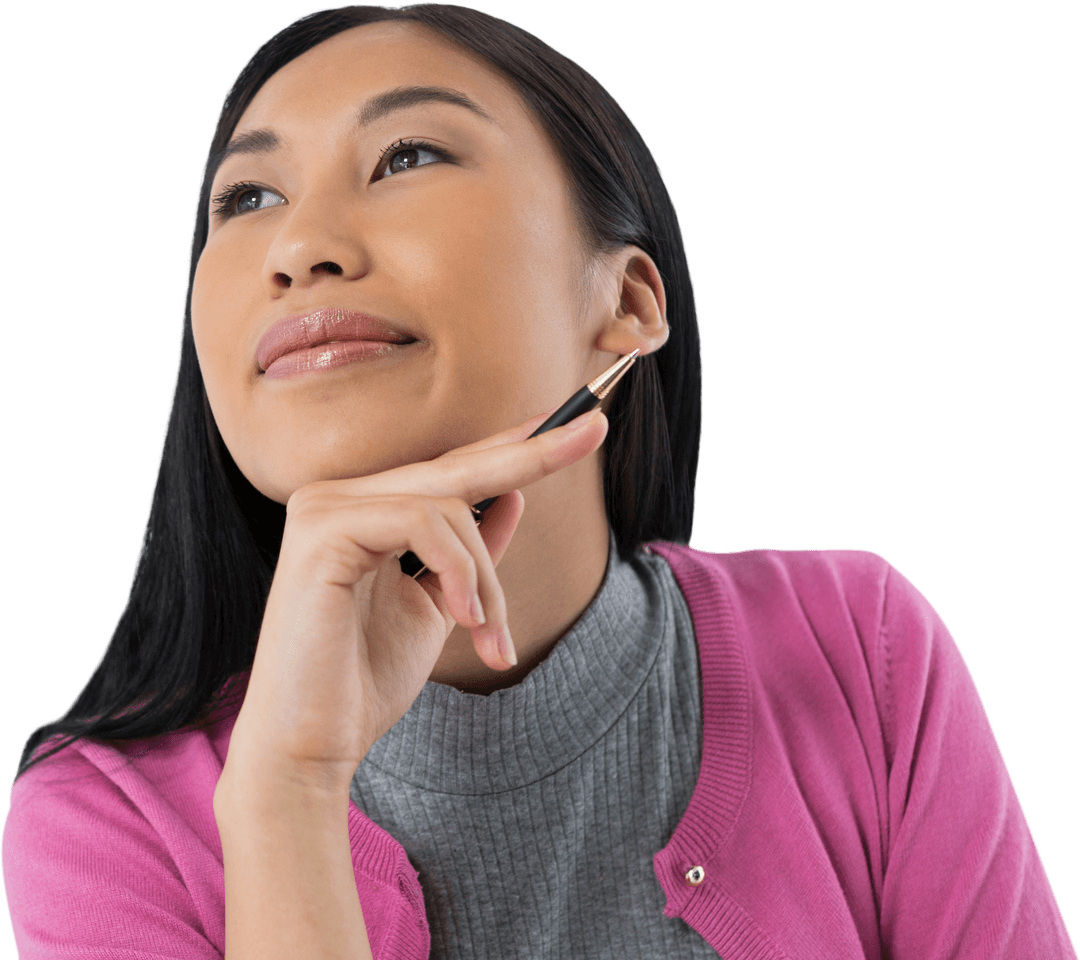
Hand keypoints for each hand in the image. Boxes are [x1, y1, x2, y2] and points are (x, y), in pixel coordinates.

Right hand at [218, 406, 608, 797]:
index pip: (449, 469)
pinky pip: (423, 521)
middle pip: (456, 467)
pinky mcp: (320, 528)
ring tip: (488, 633)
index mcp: (363, 511)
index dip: (512, 445)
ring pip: (450, 503)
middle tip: (596, 429)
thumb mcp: (441, 607)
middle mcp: (338, 496)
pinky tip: (464, 616)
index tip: (576, 424)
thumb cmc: (365, 681)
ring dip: (486, 577)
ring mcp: (324, 506)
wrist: (312, 746)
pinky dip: (459, 570)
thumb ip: (469, 551)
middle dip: (533, 453)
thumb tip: (516, 495)